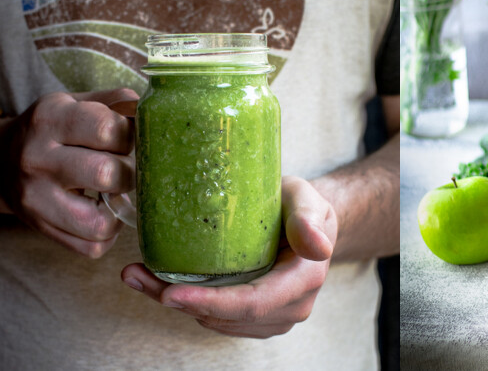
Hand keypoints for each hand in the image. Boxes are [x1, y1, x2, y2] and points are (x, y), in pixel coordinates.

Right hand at [0, 89, 137, 257]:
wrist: (1, 161)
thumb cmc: (55, 131)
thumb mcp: (77, 103)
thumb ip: (116, 102)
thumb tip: (153, 113)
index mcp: (50, 119)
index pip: (107, 129)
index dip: (132, 135)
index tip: (131, 138)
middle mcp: (37, 159)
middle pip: (106, 173)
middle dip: (131, 172)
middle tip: (128, 167)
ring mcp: (37, 199)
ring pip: (100, 222)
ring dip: (121, 208)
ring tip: (117, 191)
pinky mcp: (43, 229)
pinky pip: (92, 246)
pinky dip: (109, 233)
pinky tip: (105, 211)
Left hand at [121, 176, 338, 338]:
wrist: (310, 222)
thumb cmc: (302, 205)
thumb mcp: (306, 199)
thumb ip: (308, 219)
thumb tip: (318, 247)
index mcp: (305, 279)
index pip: (252, 303)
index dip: (210, 302)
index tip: (170, 292)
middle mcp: (293, 306)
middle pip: (227, 316)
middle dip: (179, 301)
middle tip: (136, 276)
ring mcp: (276, 317)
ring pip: (217, 321)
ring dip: (178, 303)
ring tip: (141, 275)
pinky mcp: (259, 319)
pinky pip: (219, 319)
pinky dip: (190, 304)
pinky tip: (165, 282)